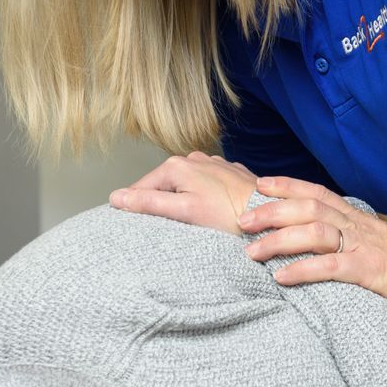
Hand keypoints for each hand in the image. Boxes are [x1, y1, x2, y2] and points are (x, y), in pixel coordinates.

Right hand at [109, 152, 260, 234]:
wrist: (269, 212)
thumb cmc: (229, 215)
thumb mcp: (184, 211)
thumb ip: (149, 203)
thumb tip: (117, 198)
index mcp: (176, 166)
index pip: (140, 188)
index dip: (135, 209)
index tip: (136, 227)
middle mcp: (192, 158)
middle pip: (162, 185)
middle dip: (160, 204)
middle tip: (167, 228)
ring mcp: (211, 163)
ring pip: (183, 184)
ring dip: (180, 200)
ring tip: (189, 222)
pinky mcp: (227, 172)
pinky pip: (203, 185)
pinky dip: (200, 196)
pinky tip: (208, 212)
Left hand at [238, 175, 386, 315]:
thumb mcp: (374, 238)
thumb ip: (349, 233)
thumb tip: (323, 237)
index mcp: (355, 216)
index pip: (315, 191)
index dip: (285, 185)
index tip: (258, 184)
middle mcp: (354, 225)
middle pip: (306, 208)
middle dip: (270, 212)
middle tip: (241, 221)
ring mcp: (360, 246)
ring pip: (313, 233)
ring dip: (278, 241)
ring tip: (251, 252)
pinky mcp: (368, 270)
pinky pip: (330, 267)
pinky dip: (303, 271)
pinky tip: (282, 278)